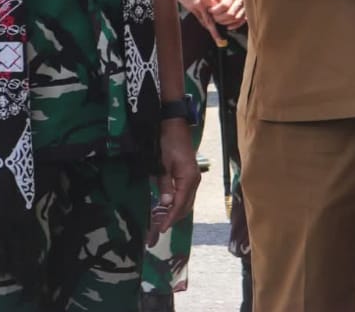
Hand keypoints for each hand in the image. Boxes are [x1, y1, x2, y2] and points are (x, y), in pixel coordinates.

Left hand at [150, 118, 201, 244]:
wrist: (174, 125)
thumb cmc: (168, 142)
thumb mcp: (162, 164)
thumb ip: (164, 184)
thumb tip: (165, 203)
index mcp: (188, 179)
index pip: (180, 204)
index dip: (171, 217)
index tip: (162, 228)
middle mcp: (194, 181)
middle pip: (186, 206)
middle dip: (174, 218)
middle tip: (159, 228)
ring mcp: (194, 179)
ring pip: (187, 201)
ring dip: (176, 211)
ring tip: (162, 220)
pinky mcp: (190, 175)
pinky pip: (185, 195)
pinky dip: (177, 203)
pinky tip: (168, 206)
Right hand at [174, 0, 226, 42]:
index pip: (226, 4)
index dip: (229, 12)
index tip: (232, 18)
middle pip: (220, 14)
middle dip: (224, 22)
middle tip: (228, 30)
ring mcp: (200, 4)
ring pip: (210, 20)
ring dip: (215, 32)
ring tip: (220, 40)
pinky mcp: (192, 7)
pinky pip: (200, 19)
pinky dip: (205, 25)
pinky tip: (208, 30)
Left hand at [208, 0, 246, 29]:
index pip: (225, 4)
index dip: (216, 10)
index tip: (210, 10)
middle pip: (230, 13)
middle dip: (219, 18)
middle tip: (213, 18)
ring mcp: (248, 4)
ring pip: (236, 18)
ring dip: (226, 22)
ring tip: (219, 21)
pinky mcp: (251, 9)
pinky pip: (243, 20)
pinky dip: (235, 25)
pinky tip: (228, 26)